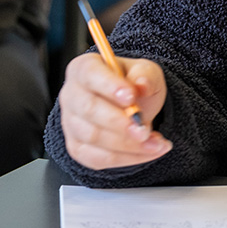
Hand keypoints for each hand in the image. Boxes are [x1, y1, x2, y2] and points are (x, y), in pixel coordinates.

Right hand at [58, 52, 172, 169]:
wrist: (132, 106)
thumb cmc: (133, 85)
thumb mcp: (145, 71)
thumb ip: (145, 75)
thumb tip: (141, 85)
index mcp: (84, 68)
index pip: (90, 74)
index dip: (110, 86)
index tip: (131, 97)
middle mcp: (71, 95)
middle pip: (88, 110)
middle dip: (120, 123)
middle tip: (144, 129)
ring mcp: (70, 124)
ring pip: (94, 138)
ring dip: (128, 144)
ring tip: (155, 142)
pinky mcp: (78, 148)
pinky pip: (98, 159)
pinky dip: (127, 158)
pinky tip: (148, 151)